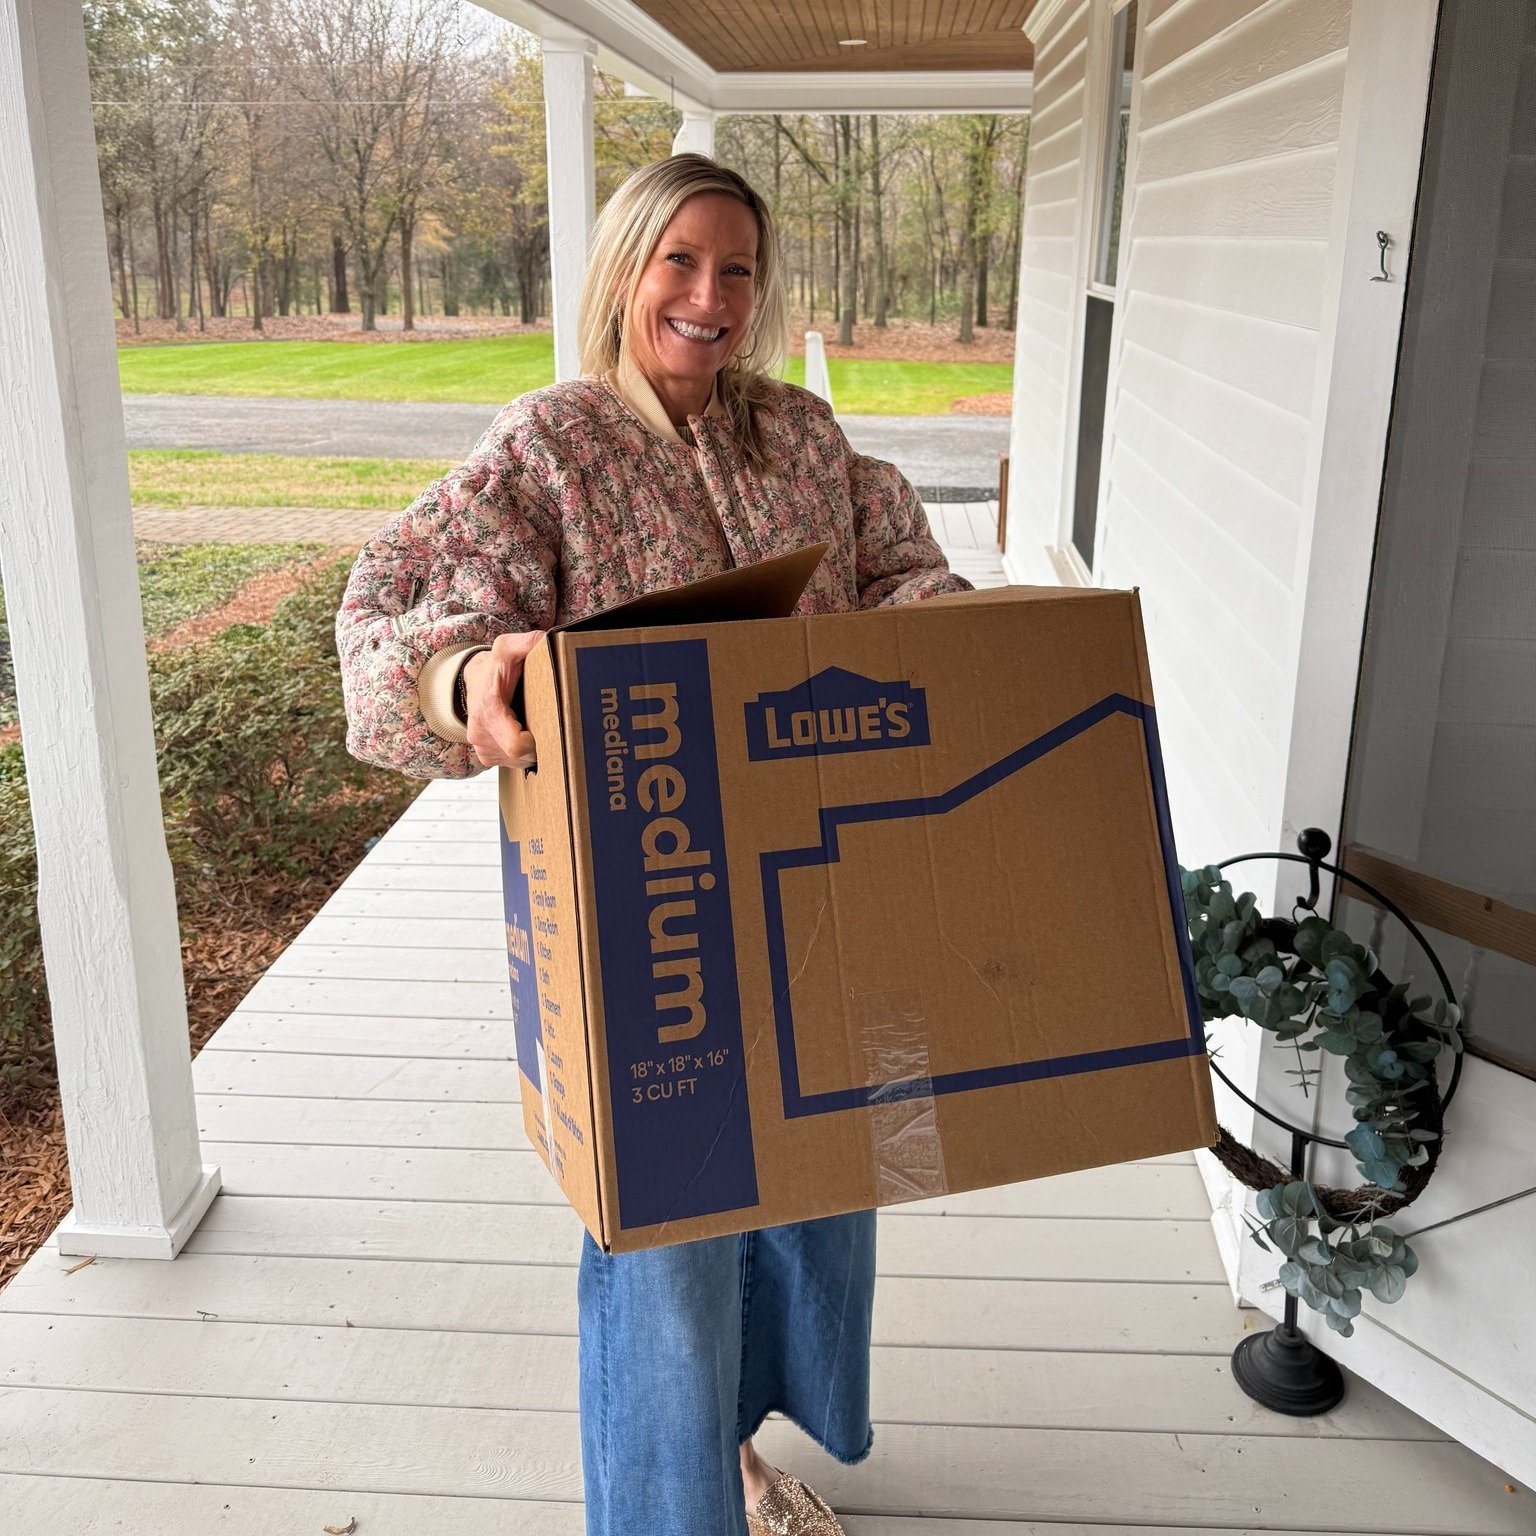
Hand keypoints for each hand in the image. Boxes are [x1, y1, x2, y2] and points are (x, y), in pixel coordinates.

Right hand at [463, 630, 544, 768]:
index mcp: (488, 711)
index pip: (516, 746)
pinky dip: (521, 753)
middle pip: (521, 756)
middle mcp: (480, 733)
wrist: (473, 680)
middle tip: (547, 726)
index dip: (535, 743)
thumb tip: (547, 639)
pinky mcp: (485, 756)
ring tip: (533, 726)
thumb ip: (526, 642)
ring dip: (530, 749)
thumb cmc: (493, 666)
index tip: (544, 729)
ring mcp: (481, 747)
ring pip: (517, 762)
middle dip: (538, 745)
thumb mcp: (507, 648)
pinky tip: (523, 733)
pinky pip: (510, 763)